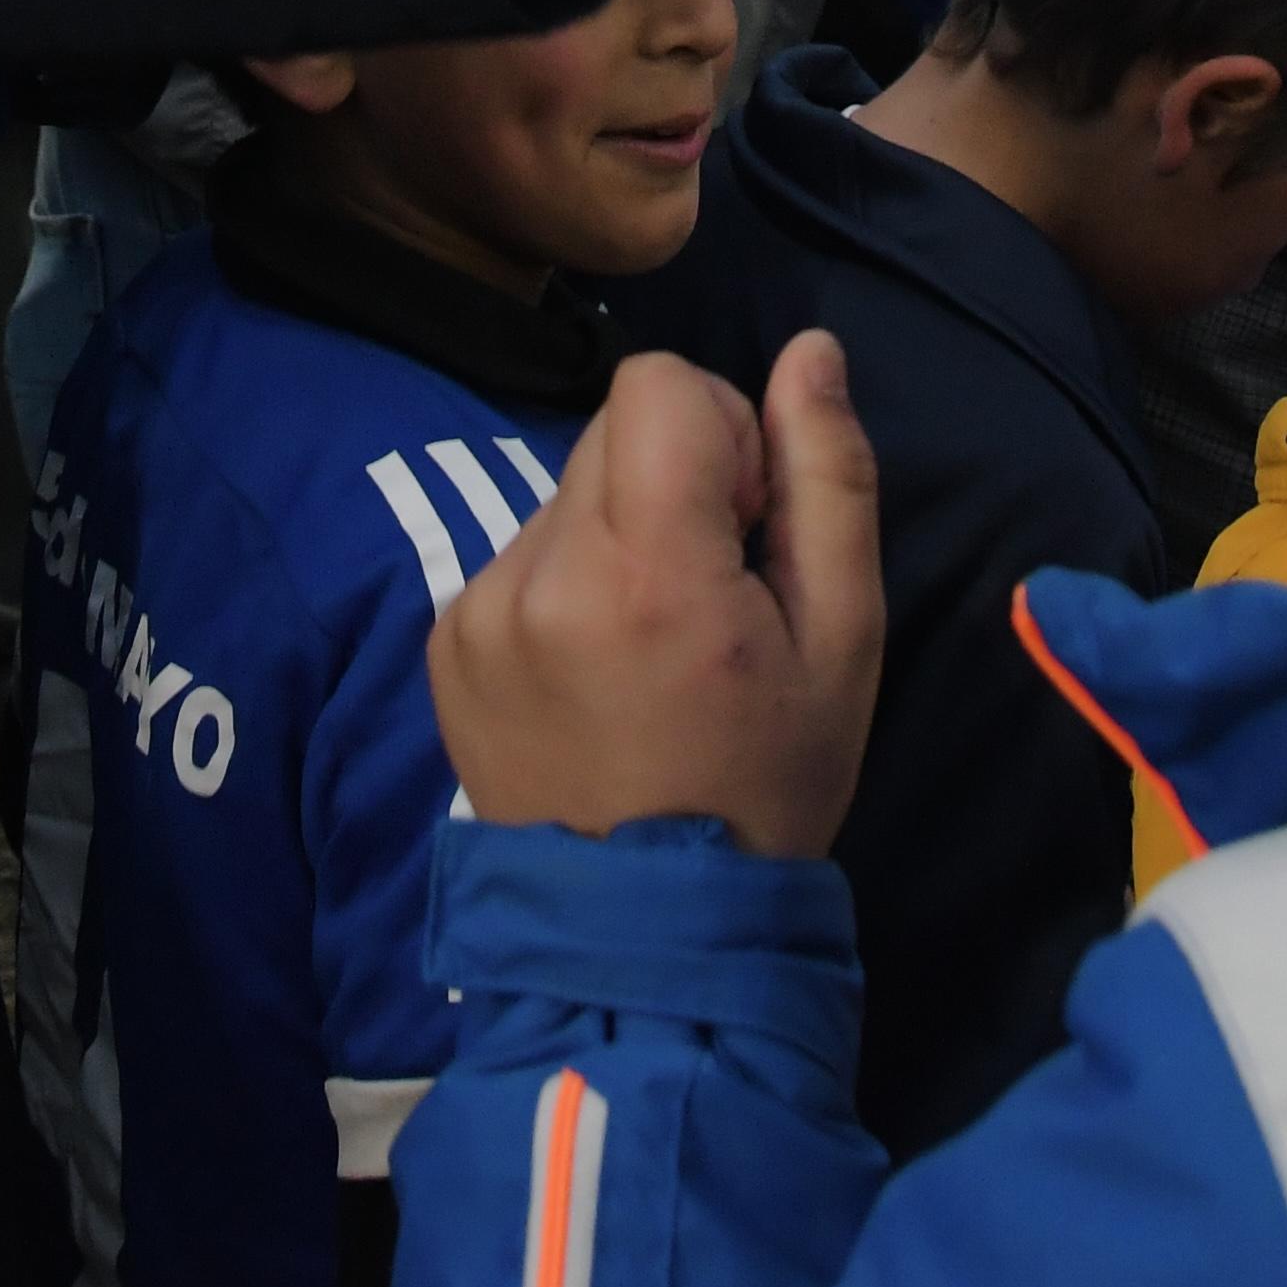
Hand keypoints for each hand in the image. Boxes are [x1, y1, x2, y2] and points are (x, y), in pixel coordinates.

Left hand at [428, 338, 881, 858]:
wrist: (644, 937)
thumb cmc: (766, 783)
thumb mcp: (843, 637)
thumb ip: (829, 477)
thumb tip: (808, 350)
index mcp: (646, 568)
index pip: (657, 382)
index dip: (722, 432)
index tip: (748, 528)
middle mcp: (541, 573)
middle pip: (610, 430)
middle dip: (674, 482)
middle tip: (710, 597)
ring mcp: (477, 611)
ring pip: (566, 492)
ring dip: (618, 536)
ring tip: (650, 650)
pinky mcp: (443, 643)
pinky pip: (521, 556)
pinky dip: (565, 588)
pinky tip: (596, 675)